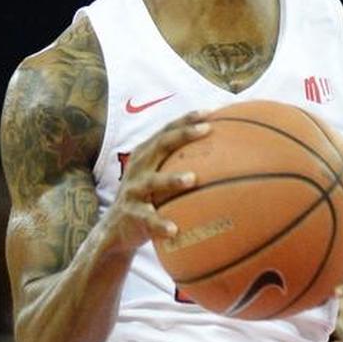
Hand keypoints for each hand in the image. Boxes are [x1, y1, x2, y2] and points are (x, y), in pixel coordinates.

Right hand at [98, 113, 211, 255]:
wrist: (116, 228)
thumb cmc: (148, 199)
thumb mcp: (160, 178)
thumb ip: (182, 166)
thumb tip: (226, 161)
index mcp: (147, 155)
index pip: (167, 131)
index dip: (187, 119)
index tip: (211, 111)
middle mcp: (139, 168)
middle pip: (161, 145)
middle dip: (183, 134)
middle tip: (207, 129)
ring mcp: (133, 190)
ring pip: (153, 182)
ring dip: (172, 179)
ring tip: (192, 179)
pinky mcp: (132, 215)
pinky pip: (148, 219)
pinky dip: (160, 223)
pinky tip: (175, 229)